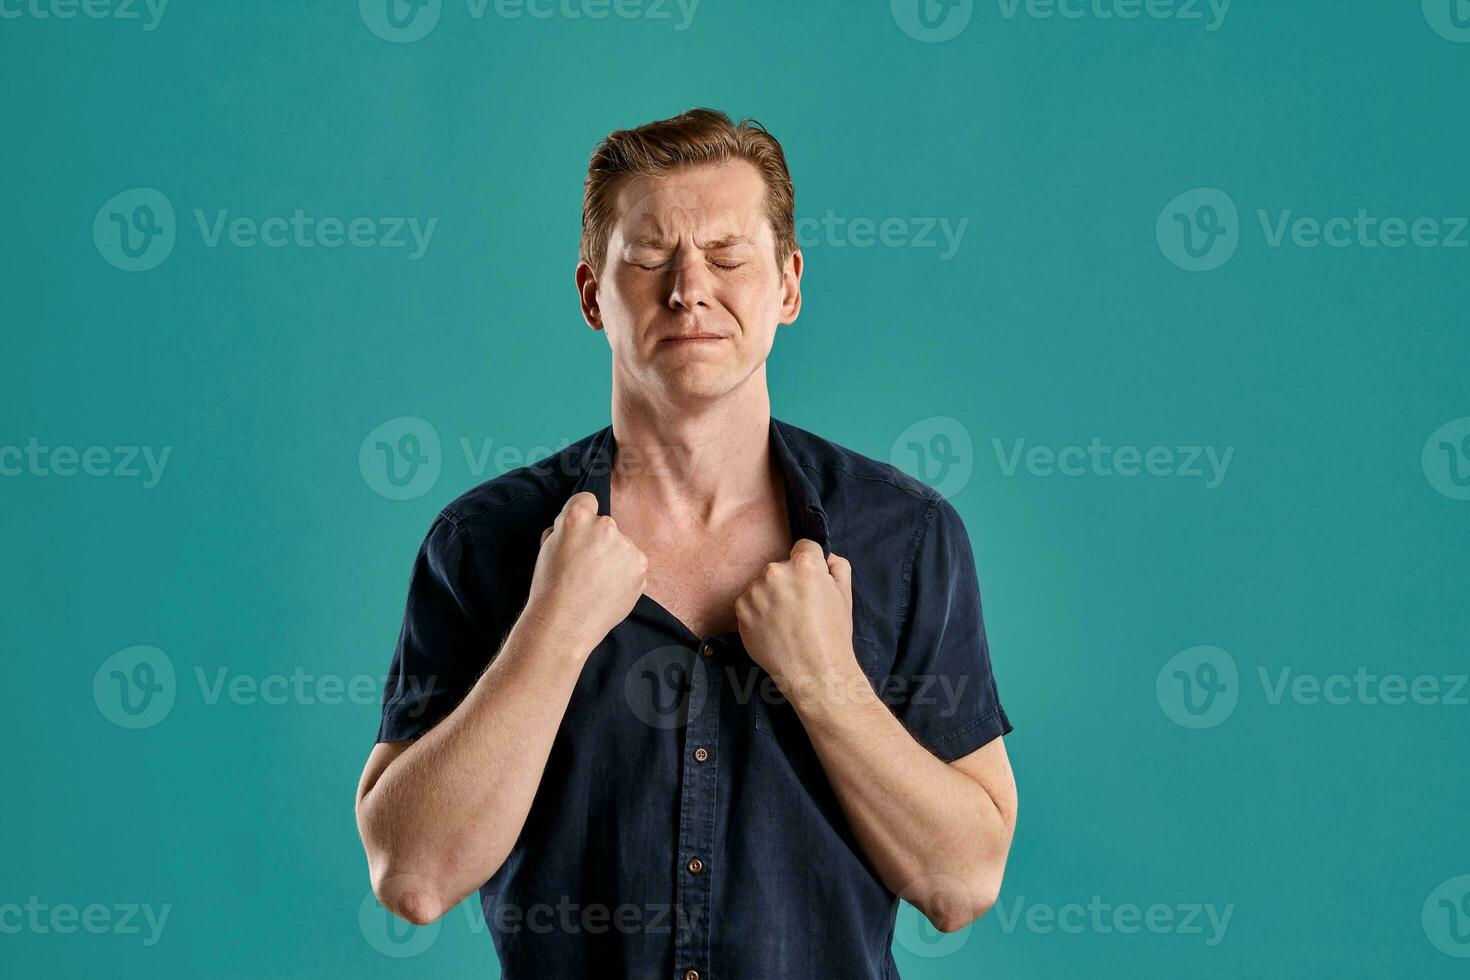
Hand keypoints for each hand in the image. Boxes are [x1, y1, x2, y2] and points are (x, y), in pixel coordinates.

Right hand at [522, 492, 647, 654]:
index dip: (581, 516)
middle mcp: (605, 526)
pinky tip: (609, 589)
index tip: (579, 534)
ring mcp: (626, 546)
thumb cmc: (549, 587)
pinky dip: (625, 574)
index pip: (587, 499)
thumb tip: (576, 526)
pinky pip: (633, 563)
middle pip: (606, 525)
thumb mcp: (546, 547)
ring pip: (621, 545)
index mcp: (577, 518)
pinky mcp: (640, 565)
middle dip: (598, 540)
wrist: (565, 622)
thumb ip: (564, 528)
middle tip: (586, 566)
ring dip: (614, 557)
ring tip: (597, 582)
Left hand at [734, 540, 861, 708]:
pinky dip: (758, 612)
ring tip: (786, 621)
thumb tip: (827, 557)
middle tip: (801, 608)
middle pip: (781, 566)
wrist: (813, 673)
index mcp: (804, 565)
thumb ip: (838, 567)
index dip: (811, 564)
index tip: (812, 581)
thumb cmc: (833, 635)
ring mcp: (755, 592)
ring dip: (771, 596)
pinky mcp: (741, 610)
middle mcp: (776, 572)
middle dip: (789, 581)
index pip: (804, 546)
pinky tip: (773, 629)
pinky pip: (749, 602)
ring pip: (763, 585)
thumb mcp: (845, 596)